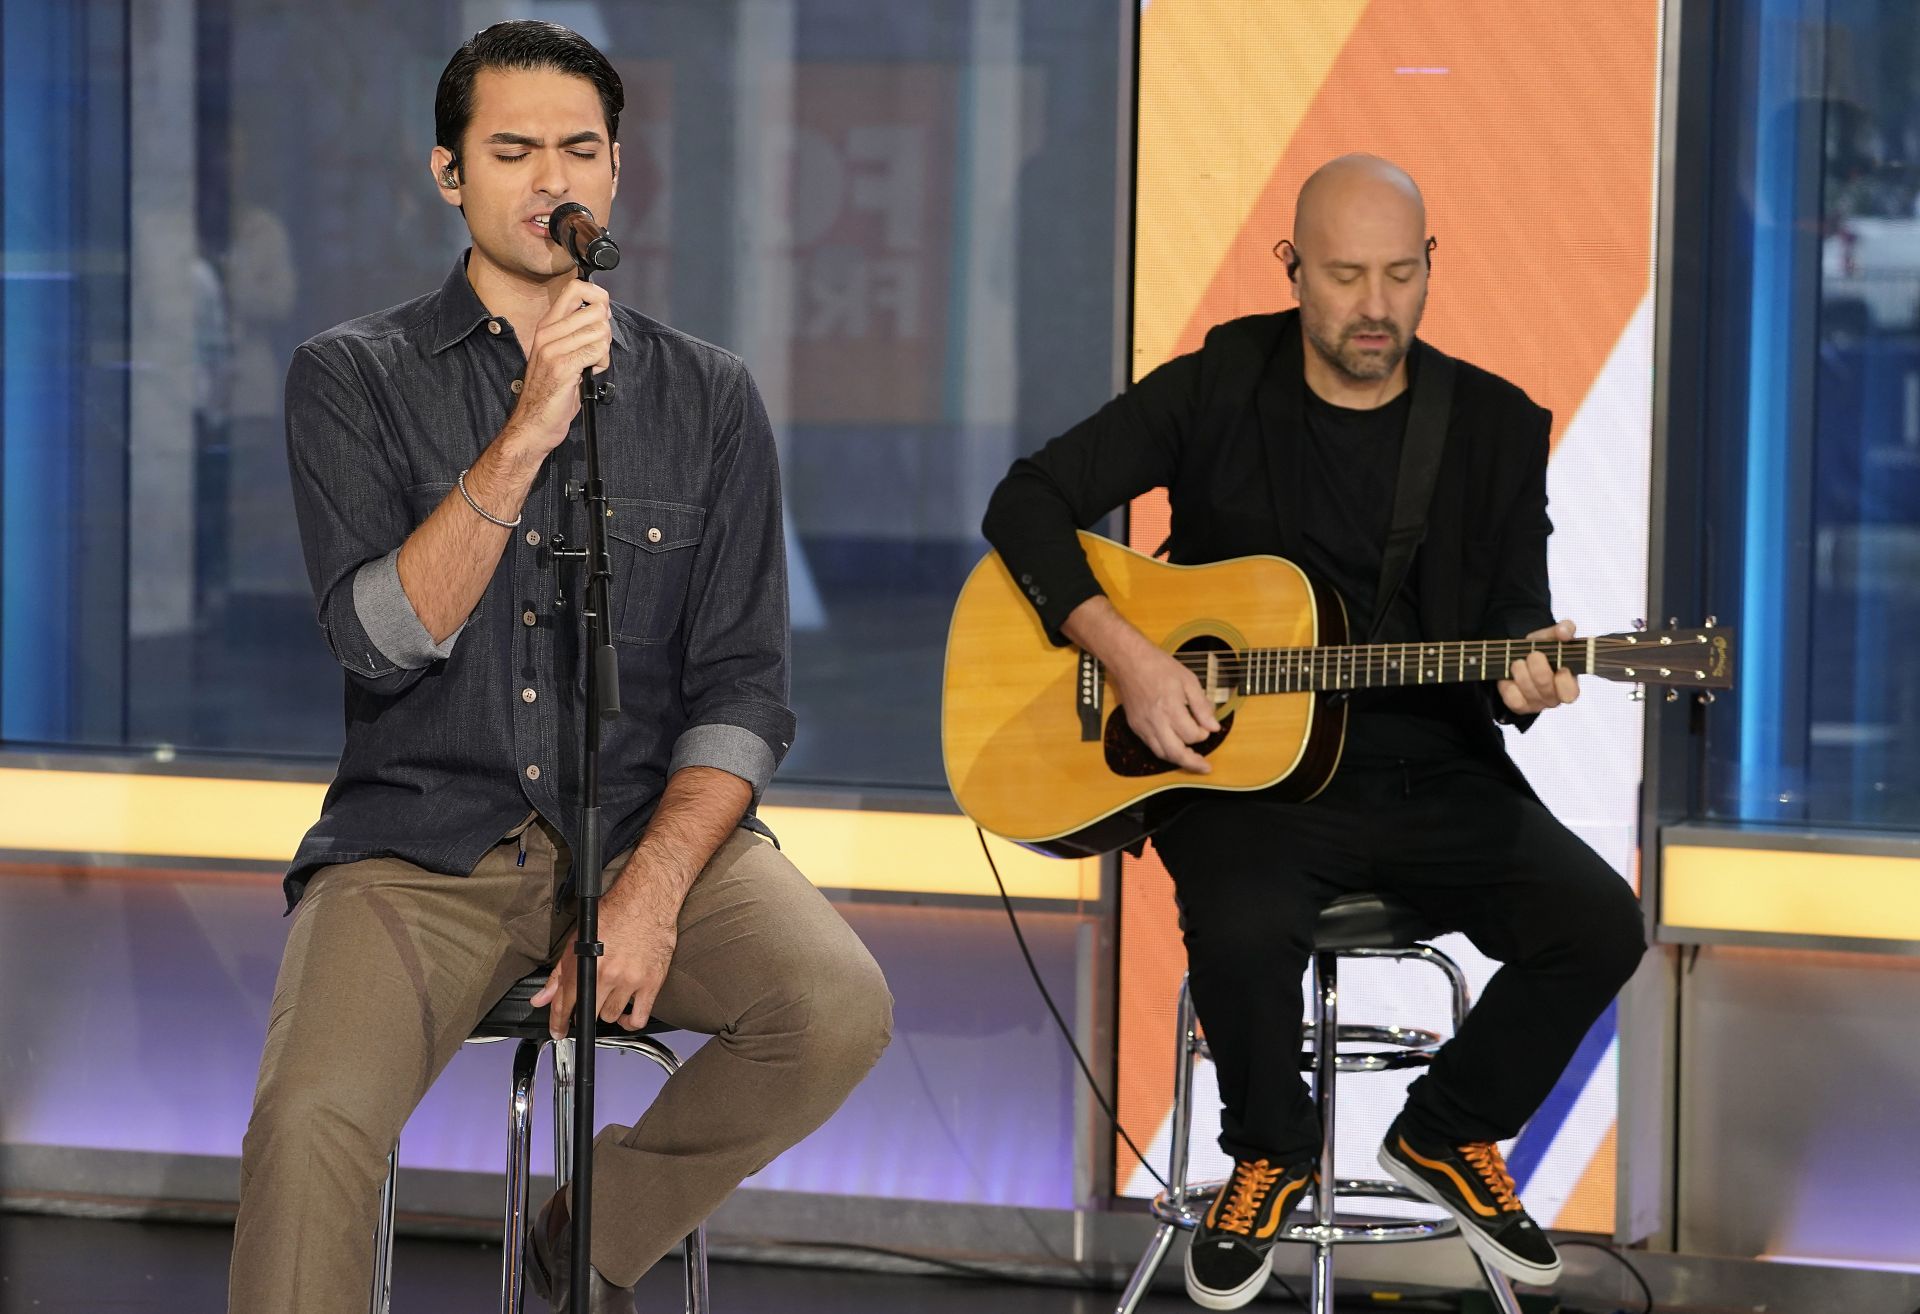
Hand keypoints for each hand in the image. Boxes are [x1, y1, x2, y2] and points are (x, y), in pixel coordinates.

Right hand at [504, 279, 612, 453]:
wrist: (533, 422)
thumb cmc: (550, 391)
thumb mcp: (559, 353)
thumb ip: (576, 332)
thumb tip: (602, 312)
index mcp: (547, 326)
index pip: (575, 288)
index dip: (598, 295)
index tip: (603, 312)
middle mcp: (548, 332)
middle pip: (595, 309)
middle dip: (605, 330)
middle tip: (596, 348)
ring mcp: (553, 348)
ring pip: (600, 331)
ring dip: (603, 350)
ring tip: (589, 364)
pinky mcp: (562, 366)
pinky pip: (597, 351)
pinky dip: (601, 364)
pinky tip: (588, 373)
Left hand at [530, 893, 676, 1039]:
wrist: (646, 900)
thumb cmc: (614, 914)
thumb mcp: (577, 941)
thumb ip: (558, 975)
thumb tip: (541, 998)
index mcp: (584, 964)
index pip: (565, 1004)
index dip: (558, 1022)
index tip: (559, 1031)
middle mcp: (606, 974)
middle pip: (589, 1013)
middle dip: (585, 1012)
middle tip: (589, 1006)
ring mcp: (629, 980)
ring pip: (612, 1015)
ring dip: (608, 1011)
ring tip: (611, 999)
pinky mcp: (651, 982)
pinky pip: (639, 1017)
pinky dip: (631, 1022)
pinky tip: (628, 1015)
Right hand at [1107, 637, 1221, 773]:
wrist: (1129, 660)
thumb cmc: (1159, 666)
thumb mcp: (1188, 680)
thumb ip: (1202, 706)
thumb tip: (1214, 726)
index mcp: (1170, 707)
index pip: (1191, 734)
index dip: (1203, 733)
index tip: (1207, 727)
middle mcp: (1155, 721)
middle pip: (1175, 752)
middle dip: (1192, 762)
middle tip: (1205, 767)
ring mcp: (1143, 725)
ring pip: (1162, 753)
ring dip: (1178, 760)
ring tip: (1192, 761)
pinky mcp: (1135, 726)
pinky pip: (1151, 746)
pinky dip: (1164, 751)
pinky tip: (1174, 748)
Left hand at [1498, 619, 1580, 715]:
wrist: (1520, 656)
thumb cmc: (1543, 648)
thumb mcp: (1553, 636)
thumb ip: (1564, 629)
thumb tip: (1564, 632)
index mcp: (1569, 683)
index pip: (1570, 693)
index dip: (1563, 680)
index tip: (1560, 665)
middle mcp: (1555, 697)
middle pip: (1545, 688)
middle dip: (1537, 667)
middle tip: (1534, 654)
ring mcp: (1537, 704)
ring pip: (1528, 691)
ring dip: (1521, 671)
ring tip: (1519, 661)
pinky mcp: (1520, 706)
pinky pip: (1513, 699)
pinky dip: (1508, 685)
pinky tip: (1510, 676)